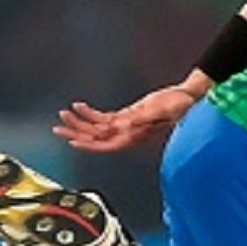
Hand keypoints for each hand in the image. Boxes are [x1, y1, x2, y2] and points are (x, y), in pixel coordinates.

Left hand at [52, 86, 199, 151]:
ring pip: (97, 128)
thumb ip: (143, 118)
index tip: (73, 142)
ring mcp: (127, 125)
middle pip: (97, 138)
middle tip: (58, 128)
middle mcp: (128, 134)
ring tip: (63, 115)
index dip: (90, 145)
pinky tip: (79, 106)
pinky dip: (91, 113)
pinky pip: (105, 118)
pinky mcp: (128, 116)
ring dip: (80, 122)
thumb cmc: (180, 107)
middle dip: (76, 133)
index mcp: (135, 136)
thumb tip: (123, 124)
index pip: (107, 145)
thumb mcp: (161, 111)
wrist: (189, 100)